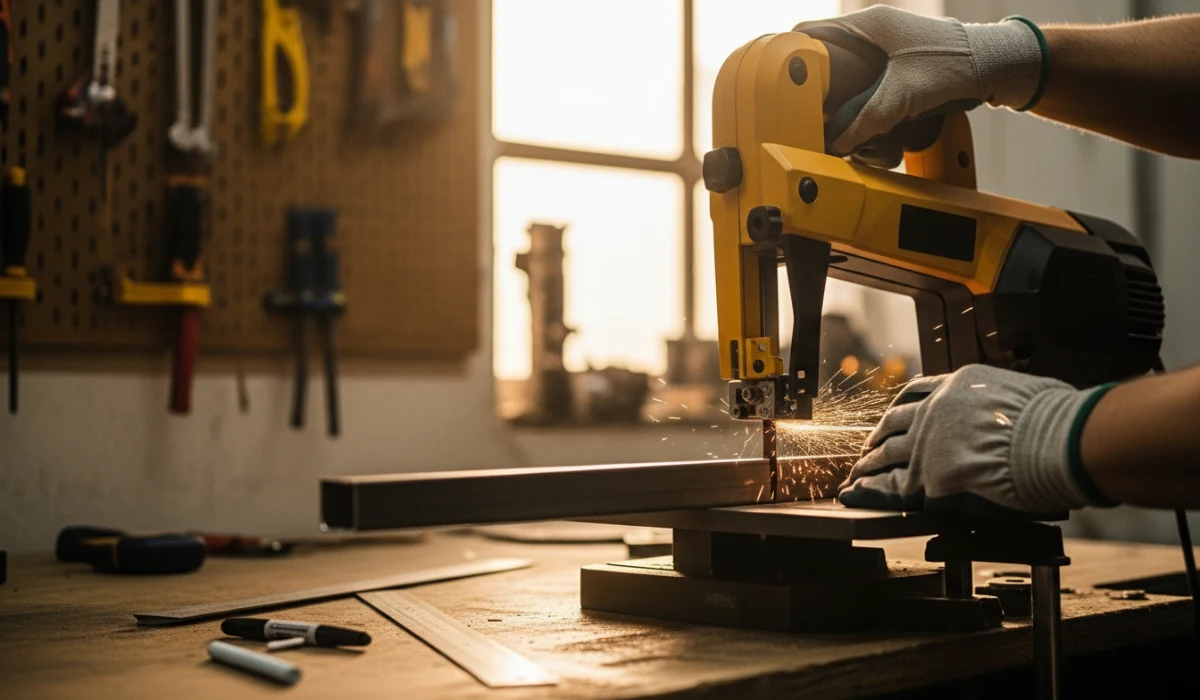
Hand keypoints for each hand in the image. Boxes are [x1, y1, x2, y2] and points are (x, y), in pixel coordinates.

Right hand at [794, 5, 1045, 161]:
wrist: (996, 66)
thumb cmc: (957, 64)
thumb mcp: (906, 94)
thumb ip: (869, 118)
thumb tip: (836, 142)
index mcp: (867, 25)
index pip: (807, 32)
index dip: (787, 57)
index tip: (776, 85)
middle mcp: (870, 34)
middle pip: (821, 58)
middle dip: (810, 87)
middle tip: (801, 113)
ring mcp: (881, 51)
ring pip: (840, 75)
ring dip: (834, 100)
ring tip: (831, 123)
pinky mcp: (893, 69)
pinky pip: (860, 86)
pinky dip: (855, 105)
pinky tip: (860, 124)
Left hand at [838, 365, 1117, 517]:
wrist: (1052, 440)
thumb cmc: (1054, 418)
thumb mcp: (1026, 391)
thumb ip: (1007, 400)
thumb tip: (1019, 406)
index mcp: (960, 384)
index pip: (921, 390)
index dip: (906, 403)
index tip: (896, 409)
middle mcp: (936, 408)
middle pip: (896, 419)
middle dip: (880, 431)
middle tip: (869, 442)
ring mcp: (928, 440)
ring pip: (887, 450)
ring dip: (869, 460)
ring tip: (858, 469)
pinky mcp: (929, 473)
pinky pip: (891, 482)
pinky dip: (871, 487)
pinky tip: (859, 491)